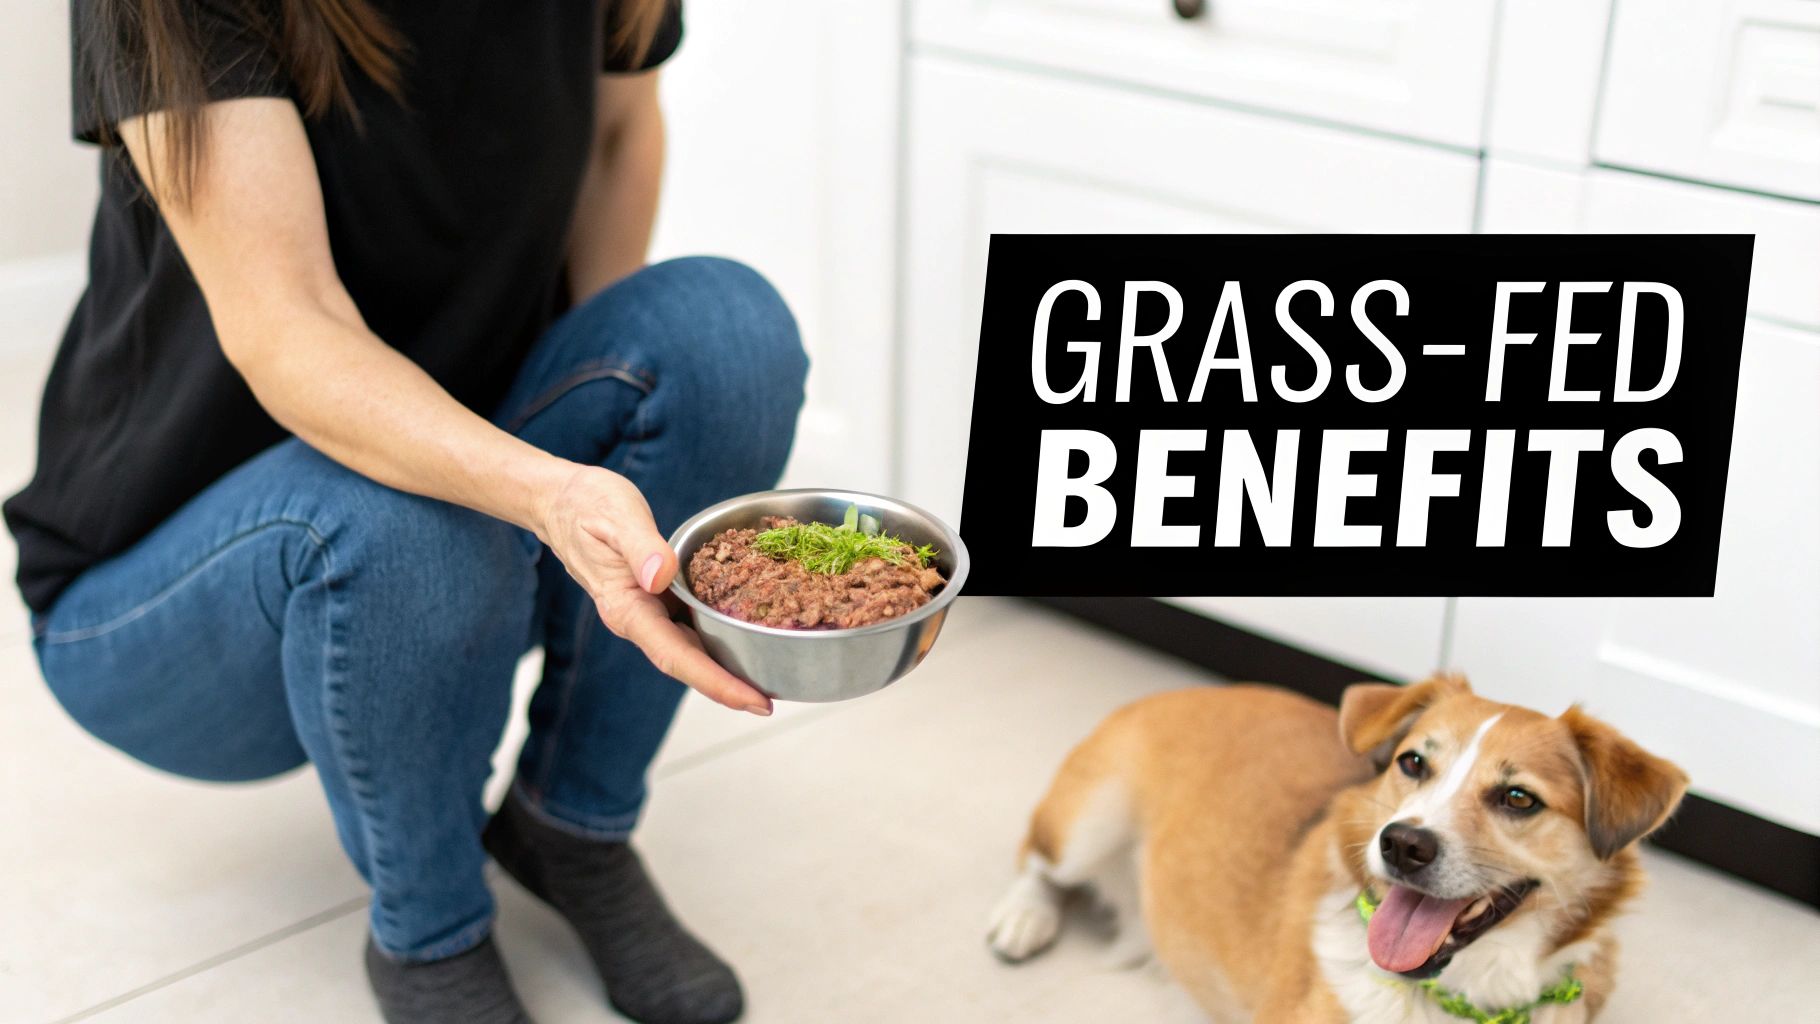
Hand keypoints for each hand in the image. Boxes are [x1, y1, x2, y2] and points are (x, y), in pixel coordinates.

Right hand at [535, 463, 772, 714]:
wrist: (562, 499)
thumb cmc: (586, 505)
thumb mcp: (616, 518)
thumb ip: (642, 548)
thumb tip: (661, 577)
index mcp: (627, 608)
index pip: (676, 656)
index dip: (714, 682)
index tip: (749, 700)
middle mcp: (638, 618)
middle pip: (687, 662)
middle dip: (727, 686)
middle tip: (768, 704)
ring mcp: (648, 611)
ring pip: (691, 647)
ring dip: (725, 666)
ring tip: (766, 680)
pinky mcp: (657, 597)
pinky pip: (690, 623)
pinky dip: (718, 634)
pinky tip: (746, 633)